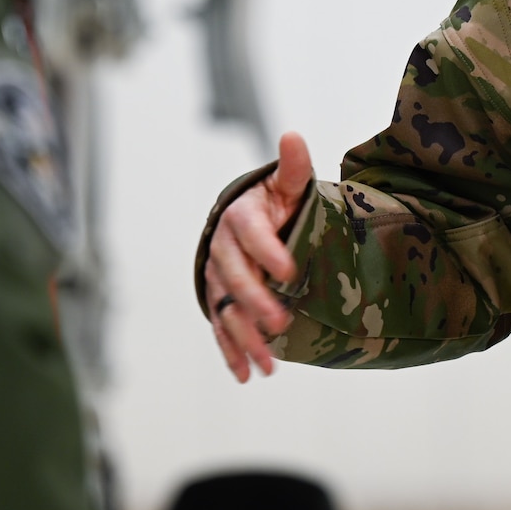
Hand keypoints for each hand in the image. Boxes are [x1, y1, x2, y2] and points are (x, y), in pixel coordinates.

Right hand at [205, 133, 312, 381]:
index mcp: (241, 218)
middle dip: (256, 301)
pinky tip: (247, 374)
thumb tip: (293, 135)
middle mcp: (223, 250)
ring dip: (245, 337)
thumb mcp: (286, 186)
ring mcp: (217, 279)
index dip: (268, 252)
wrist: (248, 227)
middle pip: (235, 277)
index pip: (251, 234)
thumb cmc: (274, 205)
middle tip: (281, 322)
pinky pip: (221, 328)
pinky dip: (231, 351)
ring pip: (226, 309)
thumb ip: (293, 168)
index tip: (290, 271)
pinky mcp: (218, 302)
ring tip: (270, 364)